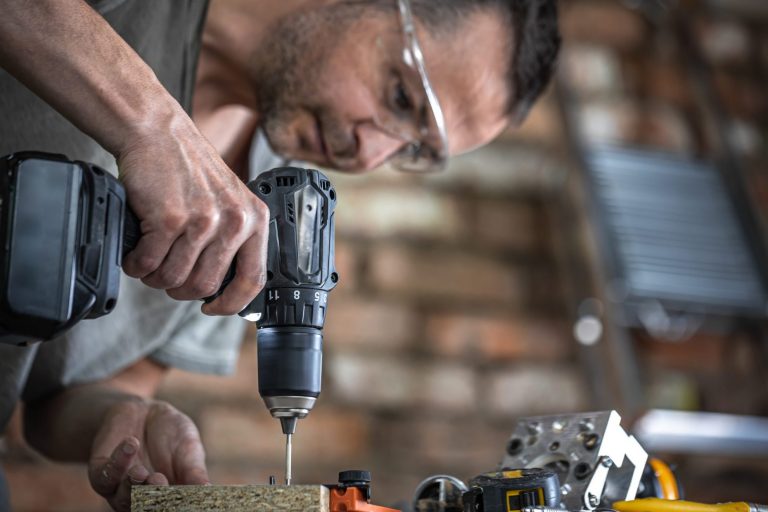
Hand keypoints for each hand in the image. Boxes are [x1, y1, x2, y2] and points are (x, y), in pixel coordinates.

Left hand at [88, 399, 208, 511]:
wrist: (143, 410)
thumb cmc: (173, 433)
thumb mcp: (189, 448)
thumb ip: (194, 470)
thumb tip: (208, 490)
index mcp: (168, 497)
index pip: (172, 506)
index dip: (177, 503)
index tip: (185, 495)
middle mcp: (143, 498)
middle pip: (145, 508)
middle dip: (152, 498)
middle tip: (161, 481)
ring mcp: (120, 488)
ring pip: (122, 499)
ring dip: (132, 486)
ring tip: (141, 472)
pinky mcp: (101, 472)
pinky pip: (105, 476)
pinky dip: (118, 462)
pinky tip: (131, 443)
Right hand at [118, 112, 267, 314]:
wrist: (158, 133)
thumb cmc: (189, 169)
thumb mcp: (230, 201)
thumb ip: (234, 239)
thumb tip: (224, 288)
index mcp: (255, 219)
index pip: (253, 279)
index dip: (232, 304)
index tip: (212, 308)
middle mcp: (235, 222)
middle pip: (204, 285)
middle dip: (179, 288)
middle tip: (165, 275)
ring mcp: (203, 221)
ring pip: (173, 278)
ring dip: (154, 277)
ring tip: (149, 260)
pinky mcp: (170, 219)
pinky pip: (149, 263)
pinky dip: (135, 264)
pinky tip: (135, 251)